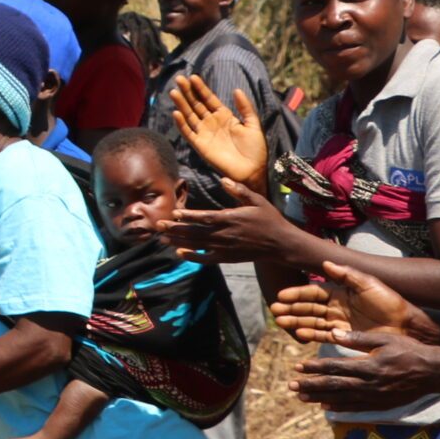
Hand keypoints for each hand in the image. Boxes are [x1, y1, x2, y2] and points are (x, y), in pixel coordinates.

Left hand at [152, 177, 303, 264]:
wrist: (281, 244)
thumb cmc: (269, 220)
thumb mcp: (257, 201)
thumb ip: (239, 190)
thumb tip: (222, 180)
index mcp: (230, 219)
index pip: (205, 218)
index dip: (189, 216)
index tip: (174, 213)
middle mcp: (225, 235)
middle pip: (195, 232)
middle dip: (175, 229)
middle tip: (158, 225)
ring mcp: (225, 248)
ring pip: (197, 245)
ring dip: (179, 241)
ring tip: (162, 238)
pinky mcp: (227, 258)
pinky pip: (207, 258)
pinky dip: (193, 257)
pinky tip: (180, 253)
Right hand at [168, 75, 269, 186]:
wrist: (253, 170)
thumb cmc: (255, 148)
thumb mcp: (253, 124)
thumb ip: (245, 107)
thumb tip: (236, 90)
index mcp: (224, 116)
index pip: (209, 99)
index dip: (201, 88)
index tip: (193, 77)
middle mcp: (211, 122)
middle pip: (196, 104)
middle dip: (188, 92)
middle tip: (179, 79)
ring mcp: (204, 133)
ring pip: (189, 115)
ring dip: (182, 104)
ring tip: (174, 92)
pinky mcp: (200, 145)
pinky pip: (188, 133)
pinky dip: (181, 124)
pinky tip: (176, 113)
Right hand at [271, 259, 436, 347]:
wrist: (406, 326)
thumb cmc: (390, 302)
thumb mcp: (369, 284)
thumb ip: (347, 274)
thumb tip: (325, 263)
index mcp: (340, 292)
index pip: (313, 293)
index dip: (297, 293)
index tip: (282, 295)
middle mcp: (336, 307)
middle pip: (308, 307)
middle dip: (291, 308)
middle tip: (275, 310)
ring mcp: (339, 323)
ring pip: (312, 321)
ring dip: (296, 321)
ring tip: (281, 322)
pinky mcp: (345, 337)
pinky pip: (324, 336)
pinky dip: (312, 335)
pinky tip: (300, 334)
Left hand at [293, 329, 439, 411]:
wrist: (434, 373)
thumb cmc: (410, 350)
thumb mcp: (385, 339)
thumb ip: (359, 339)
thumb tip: (333, 334)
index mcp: (369, 366)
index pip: (336, 367)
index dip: (315, 368)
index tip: (298, 367)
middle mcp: (370, 385)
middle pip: (335, 386)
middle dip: (312, 386)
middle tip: (292, 386)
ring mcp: (376, 397)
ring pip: (343, 399)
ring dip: (320, 398)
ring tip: (301, 397)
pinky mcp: (382, 404)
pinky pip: (357, 408)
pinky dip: (341, 407)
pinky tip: (327, 407)